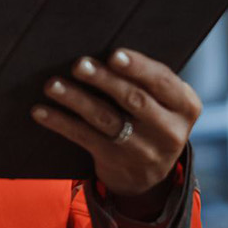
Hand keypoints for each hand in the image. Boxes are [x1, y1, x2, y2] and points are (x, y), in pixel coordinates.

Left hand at [31, 48, 201, 199]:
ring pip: (106, 120)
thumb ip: (147, 81)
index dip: (138, 67)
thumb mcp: (165, 103)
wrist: (150, 175)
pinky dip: (61, 123)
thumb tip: (102, 51)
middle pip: (134, 100)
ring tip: (53, 85)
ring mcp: (143, 150)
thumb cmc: (152, 119)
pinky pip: (85, 138)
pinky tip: (42, 111)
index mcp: (186, 106)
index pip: (162, 82)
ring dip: (76, 100)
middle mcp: (169, 130)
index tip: (114, 54)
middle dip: (104, 80)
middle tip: (79, 64)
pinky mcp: (116, 162)